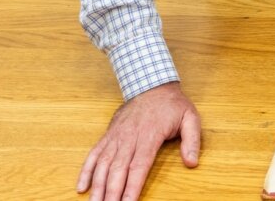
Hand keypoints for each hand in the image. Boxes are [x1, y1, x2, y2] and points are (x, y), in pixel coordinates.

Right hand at [77, 82, 200, 200]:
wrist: (151, 84)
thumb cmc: (172, 105)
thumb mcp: (190, 118)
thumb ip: (192, 141)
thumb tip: (192, 163)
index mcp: (150, 135)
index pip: (139, 165)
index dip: (132, 186)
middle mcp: (130, 137)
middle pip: (118, 169)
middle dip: (112, 192)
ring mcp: (116, 136)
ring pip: (103, 164)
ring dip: (97, 186)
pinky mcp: (108, 135)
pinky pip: (94, 154)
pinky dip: (86, 171)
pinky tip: (82, 187)